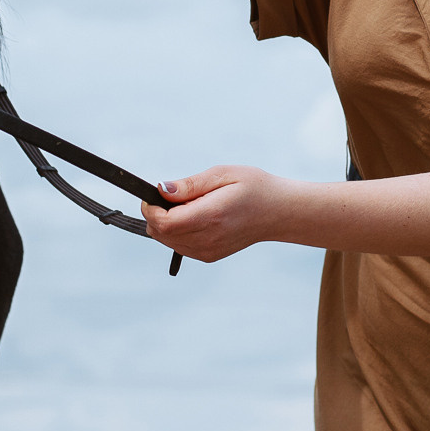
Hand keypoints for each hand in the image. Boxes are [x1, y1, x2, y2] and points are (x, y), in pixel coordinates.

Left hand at [141, 164, 291, 262]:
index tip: (153, 194)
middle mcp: (208, 239)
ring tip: (187, 205)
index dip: (151, 209)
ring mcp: (208, 251)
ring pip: (167, 241)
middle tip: (172, 196)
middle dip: (155, 214)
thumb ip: (189, 185)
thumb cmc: (254, 188)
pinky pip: (178, 246)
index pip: (165, 222)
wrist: (278, 212)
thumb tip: (161, 189)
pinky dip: (175, 232)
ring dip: (165, 223)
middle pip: (161, 234)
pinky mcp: (209, 256)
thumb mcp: (223, 174)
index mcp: (212, 216)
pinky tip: (192, 217)